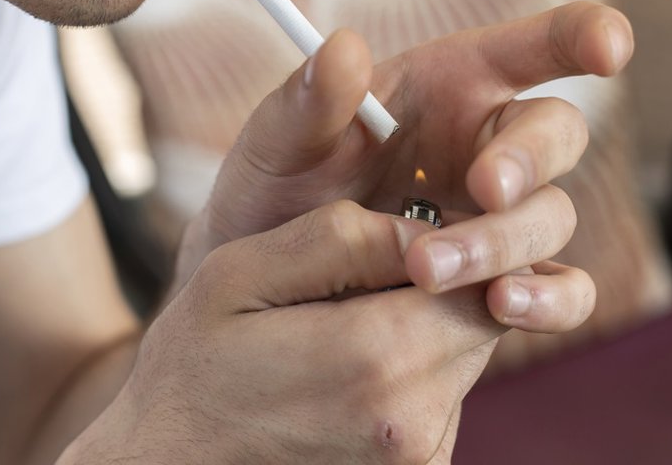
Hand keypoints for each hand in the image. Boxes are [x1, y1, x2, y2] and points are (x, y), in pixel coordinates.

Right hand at [68, 201, 501, 464]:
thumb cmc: (192, 370)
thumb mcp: (240, 275)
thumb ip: (341, 239)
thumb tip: (427, 230)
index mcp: (376, 361)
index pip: (479, 279)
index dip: (452, 245)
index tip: (400, 237)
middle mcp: (414, 423)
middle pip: (476, 321)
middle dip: (432, 287)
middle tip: (353, 282)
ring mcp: (418, 462)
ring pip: (460, 359)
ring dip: (418, 331)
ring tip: (333, 333)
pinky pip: (438, 400)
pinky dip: (404, 374)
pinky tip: (336, 378)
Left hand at [183, 1, 629, 328]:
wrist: (261, 286)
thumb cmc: (275, 192)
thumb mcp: (276, 143)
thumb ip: (307, 100)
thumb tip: (343, 47)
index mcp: (448, 87)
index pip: (534, 48)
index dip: (582, 36)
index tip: (609, 50)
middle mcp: (487, 146)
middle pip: (556, 135)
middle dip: (528, 159)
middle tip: (483, 189)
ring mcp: (502, 219)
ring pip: (552, 216)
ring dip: (504, 240)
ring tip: (427, 266)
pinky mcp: (504, 285)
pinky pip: (561, 292)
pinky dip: (546, 301)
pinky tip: (500, 306)